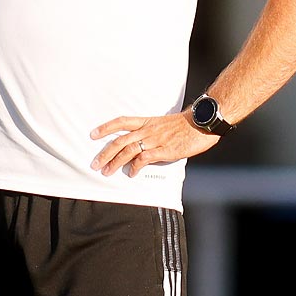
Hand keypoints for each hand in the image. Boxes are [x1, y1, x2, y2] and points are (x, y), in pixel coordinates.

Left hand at [91, 111, 221, 176]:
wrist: (202, 123)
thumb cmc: (187, 125)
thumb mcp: (165, 124)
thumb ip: (153, 134)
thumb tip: (145, 147)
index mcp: (147, 122)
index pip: (121, 122)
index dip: (105, 128)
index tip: (93, 134)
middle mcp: (148, 130)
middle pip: (120, 140)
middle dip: (105, 153)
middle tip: (95, 163)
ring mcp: (155, 140)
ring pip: (128, 150)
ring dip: (115, 162)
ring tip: (106, 171)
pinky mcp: (164, 150)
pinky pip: (144, 159)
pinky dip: (135, 167)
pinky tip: (131, 174)